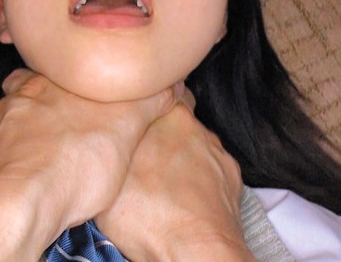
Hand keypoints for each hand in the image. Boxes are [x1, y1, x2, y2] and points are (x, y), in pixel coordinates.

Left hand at [0, 69, 182, 257]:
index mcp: (47, 88)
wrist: (17, 208)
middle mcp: (9, 103)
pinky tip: (2, 177)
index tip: (73, 97)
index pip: (53, 72)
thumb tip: (165, 83)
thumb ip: (145, 102)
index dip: (63, 84)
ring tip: (30, 161)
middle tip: (52, 132)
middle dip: (32, 108)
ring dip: (10, 136)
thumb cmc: (73, 167)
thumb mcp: (126, 129)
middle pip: (19, 95)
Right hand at [95, 96, 253, 261]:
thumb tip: (108, 136)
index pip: (162, 93)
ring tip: (161, 185)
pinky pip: (211, 175)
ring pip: (195, 150)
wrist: (197, 253)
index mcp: (172, 117)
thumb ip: (114, 146)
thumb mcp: (109, 177)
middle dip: (162, 135)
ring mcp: (220, 157)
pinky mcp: (232, 184)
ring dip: (181, 161)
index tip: (135, 117)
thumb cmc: (149, 214)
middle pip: (177, 123)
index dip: (147, 104)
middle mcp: (200, 130)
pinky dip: (199, 184)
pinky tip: (182, 201)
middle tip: (142, 155)